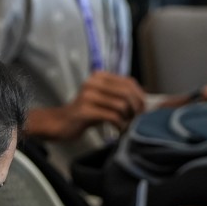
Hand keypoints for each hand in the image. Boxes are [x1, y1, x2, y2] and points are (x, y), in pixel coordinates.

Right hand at [25, 71, 147, 139]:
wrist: (62, 123)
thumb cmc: (86, 112)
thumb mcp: (103, 98)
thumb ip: (119, 94)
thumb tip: (144, 97)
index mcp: (99, 76)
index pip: (129, 82)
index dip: (140, 96)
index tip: (143, 109)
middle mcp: (93, 82)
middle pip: (127, 93)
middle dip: (136, 108)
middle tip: (136, 119)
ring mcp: (88, 96)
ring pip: (121, 105)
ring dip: (128, 118)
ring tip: (126, 125)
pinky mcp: (86, 110)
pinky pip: (112, 116)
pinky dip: (120, 125)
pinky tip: (119, 129)